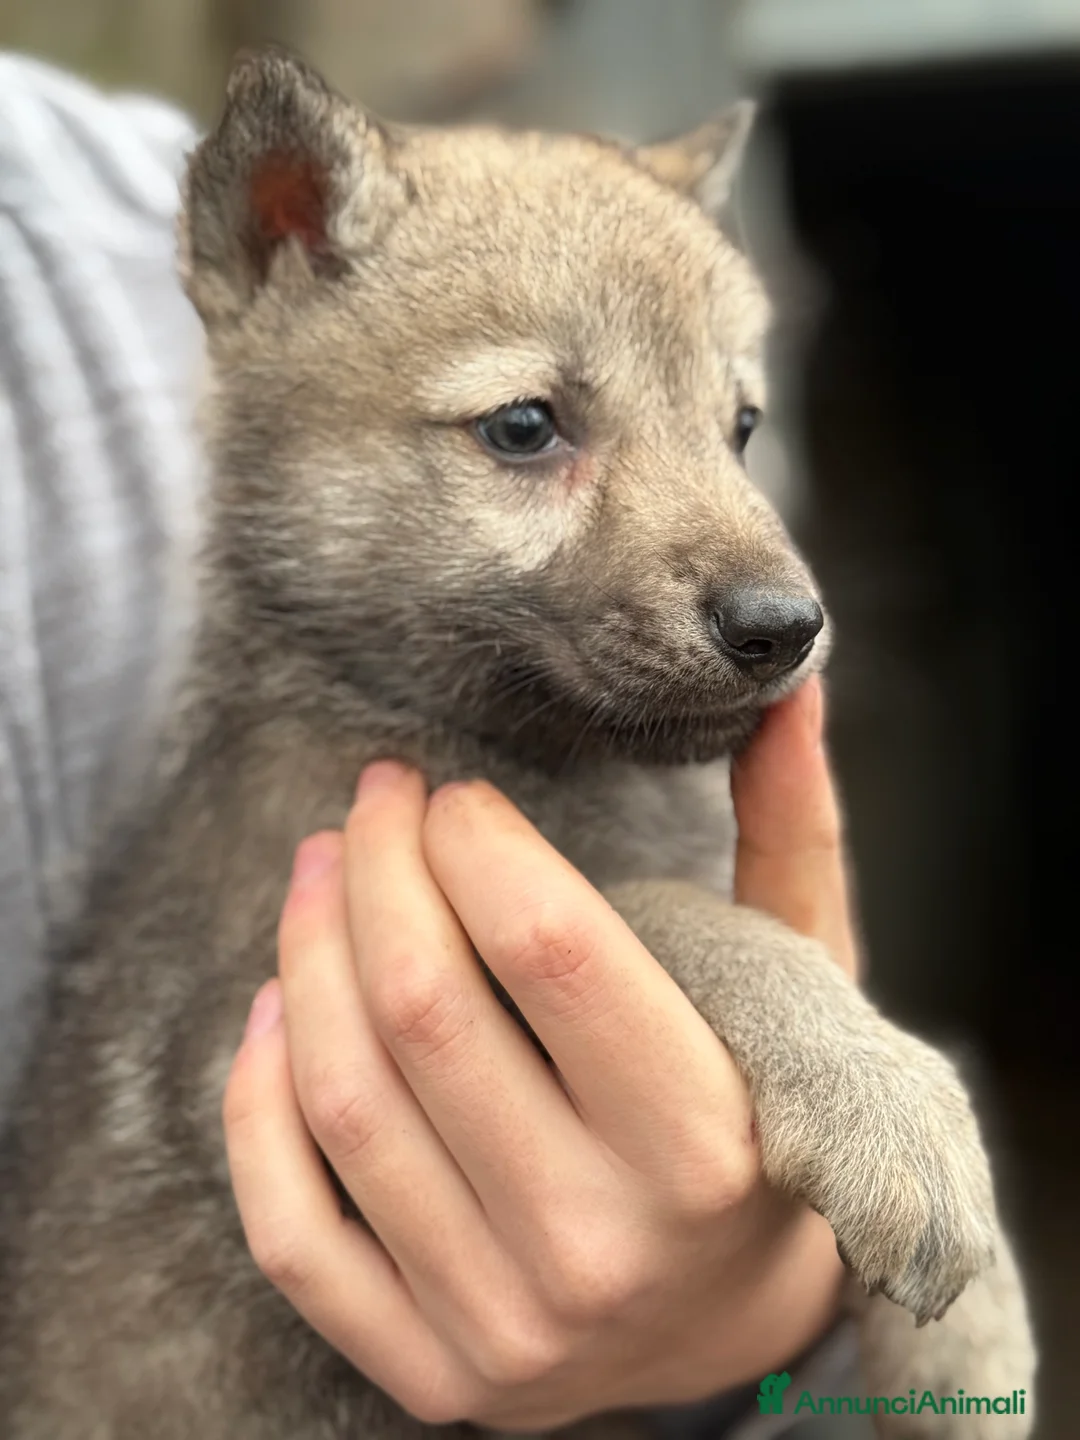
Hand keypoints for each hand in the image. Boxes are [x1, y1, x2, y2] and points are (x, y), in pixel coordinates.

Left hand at [223, 677, 858, 1428]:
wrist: (738, 1329)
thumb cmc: (770, 1122)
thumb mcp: (808, 979)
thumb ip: (793, 833)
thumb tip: (790, 686)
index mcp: (704, 1139)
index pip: (549, 947)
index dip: (475, 842)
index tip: (454, 797)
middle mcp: (598, 1243)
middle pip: (423, 1009)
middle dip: (378, 867)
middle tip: (374, 798)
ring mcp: (503, 1321)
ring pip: (343, 1101)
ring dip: (305, 951)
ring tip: (317, 867)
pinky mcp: (429, 1369)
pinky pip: (291, 1230)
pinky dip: (256, 1102)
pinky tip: (274, 1008)